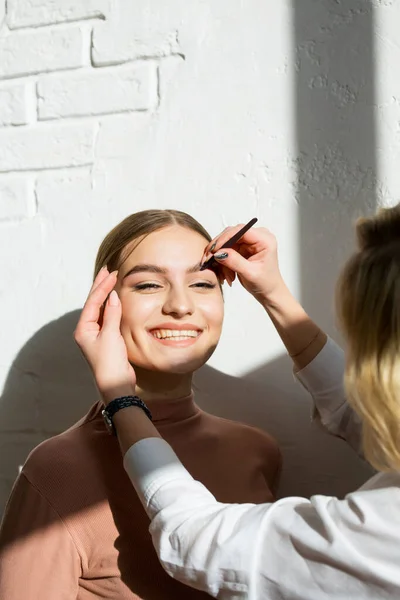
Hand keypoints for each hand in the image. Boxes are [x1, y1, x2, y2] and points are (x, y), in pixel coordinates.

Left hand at [74, 267, 135, 403]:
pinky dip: (112, 306)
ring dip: (106, 294)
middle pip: (94, 303)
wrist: (116, 384)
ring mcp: (96, 335)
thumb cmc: (110, 362)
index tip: (111, 273)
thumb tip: (113, 296)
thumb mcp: (111, 336)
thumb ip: (112, 314)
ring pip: (101, 309)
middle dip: (101, 286)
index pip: (93, 302)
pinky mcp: (107, 339)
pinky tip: (116, 299)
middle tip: (108, 270)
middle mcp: (87, 330)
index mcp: (83, 329)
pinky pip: (108, 317)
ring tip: (111, 279)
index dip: (102, 286)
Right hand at [202, 225, 285, 305]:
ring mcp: (248, 242)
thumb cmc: (265, 283)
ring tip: (223, 275)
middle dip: (218, 248)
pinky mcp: (242, 248)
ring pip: (226, 243)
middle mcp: (257, 237)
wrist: (268, 292)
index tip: (213, 250)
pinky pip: (226, 250)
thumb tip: (219, 253)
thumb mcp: (250, 273)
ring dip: (220, 258)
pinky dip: (222, 262)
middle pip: (230, 234)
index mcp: (264, 239)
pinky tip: (225, 274)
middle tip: (208, 260)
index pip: (241, 230)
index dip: (224, 238)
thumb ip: (234, 261)